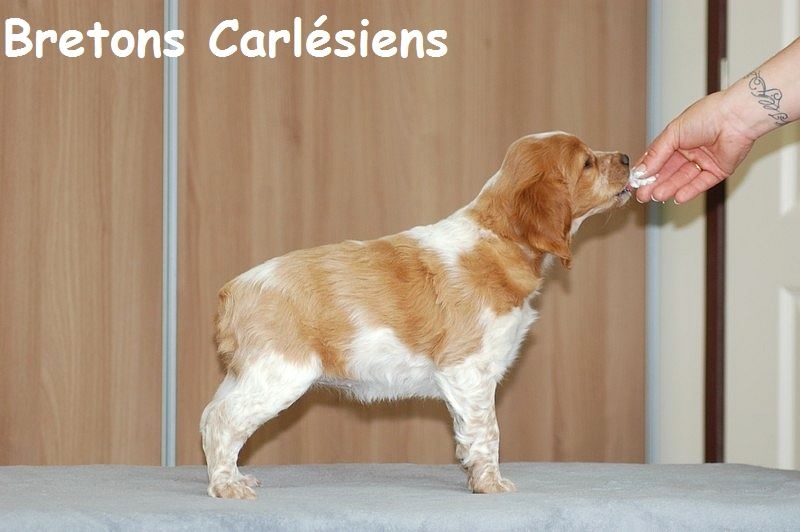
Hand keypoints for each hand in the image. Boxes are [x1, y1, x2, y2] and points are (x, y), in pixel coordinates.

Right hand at [635, 91, 755, 203]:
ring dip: (670, 188)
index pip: (657, 158)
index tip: (635, 183)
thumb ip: (656, 153)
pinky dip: (690, 190)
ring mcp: (704, 161)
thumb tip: (641, 171)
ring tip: (657, 196)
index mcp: (678, 138)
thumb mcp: (673, 133)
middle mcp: (690, 151)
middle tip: (643, 196)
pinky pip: (702, 183)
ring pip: (683, 179)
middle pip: (669, 171)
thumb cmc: (707, 115)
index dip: (646, 171)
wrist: (736, 117)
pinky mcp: (718, 170)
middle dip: (656, 184)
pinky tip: (677, 197)